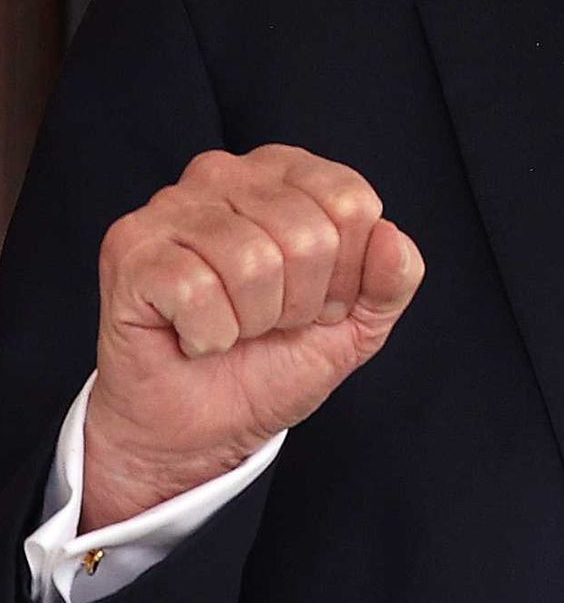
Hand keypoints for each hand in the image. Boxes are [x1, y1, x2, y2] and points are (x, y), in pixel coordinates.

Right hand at [82, 144, 425, 528]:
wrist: (199, 429)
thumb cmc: (271, 362)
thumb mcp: (356, 324)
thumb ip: (393, 280)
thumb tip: (391, 237)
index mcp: (287, 173)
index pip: (351, 203)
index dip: (347, 274)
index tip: (320, 304)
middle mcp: (226, 173)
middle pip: (307, 235)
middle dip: (300, 303)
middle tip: (270, 323)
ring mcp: (170, 206)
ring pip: (252, 261)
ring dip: (253, 321)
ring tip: (233, 328)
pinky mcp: (130, 248)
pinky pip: (196, 288)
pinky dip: (208, 334)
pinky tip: (194, 336)